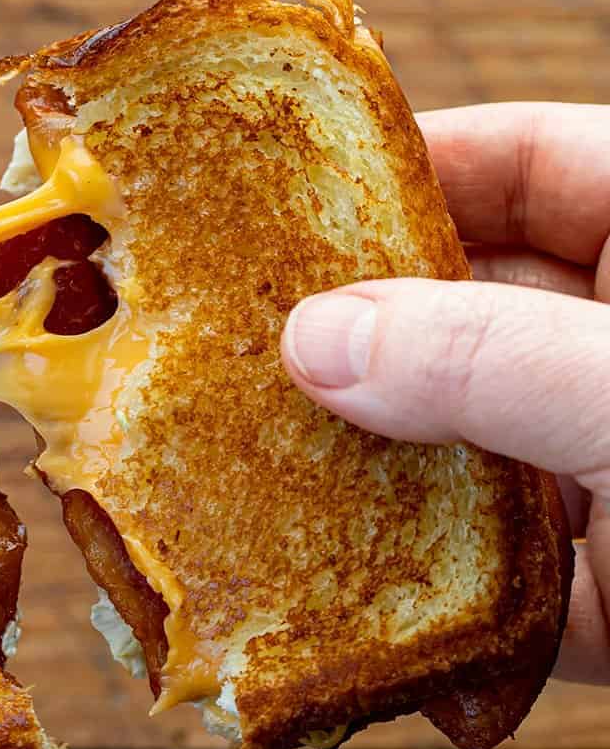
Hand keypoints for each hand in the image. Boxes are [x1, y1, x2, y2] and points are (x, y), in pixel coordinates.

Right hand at [281, 102, 608, 682]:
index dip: (397, 169)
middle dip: (349, 331)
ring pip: (456, 445)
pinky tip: (331, 581)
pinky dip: (418, 586)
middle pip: (460, 310)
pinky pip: (488, 572)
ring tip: (240, 456)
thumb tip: (316, 340)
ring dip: (364, 464)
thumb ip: (499, 356)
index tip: (276, 201)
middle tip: (227, 343)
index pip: (520, 162)